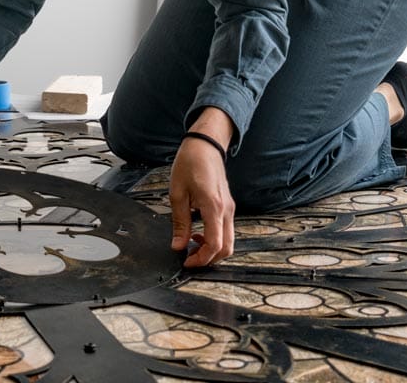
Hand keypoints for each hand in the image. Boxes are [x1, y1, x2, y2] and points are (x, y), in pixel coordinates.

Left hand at [169, 107, 235, 266]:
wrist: (205, 145)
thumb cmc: (190, 163)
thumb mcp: (178, 194)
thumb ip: (179, 223)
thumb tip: (178, 246)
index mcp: (214, 207)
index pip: (215, 244)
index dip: (201, 259)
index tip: (186, 262)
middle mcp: (226, 210)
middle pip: (227, 248)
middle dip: (209, 259)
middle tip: (189, 259)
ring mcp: (229, 208)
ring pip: (229, 241)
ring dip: (212, 249)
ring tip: (191, 245)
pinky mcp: (227, 206)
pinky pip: (226, 230)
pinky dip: (215, 239)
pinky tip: (198, 233)